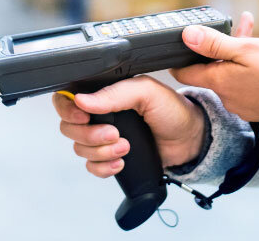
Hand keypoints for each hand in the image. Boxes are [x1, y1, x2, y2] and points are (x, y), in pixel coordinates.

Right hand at [51, 12, 256, 177]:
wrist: (190, 140)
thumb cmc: (172, 111)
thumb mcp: (147, 92)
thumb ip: (115, 93)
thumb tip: (83, 100)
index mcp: (104, 93)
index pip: (67, 99)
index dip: (68, 110)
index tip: (83, 117)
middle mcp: (99, 114)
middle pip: (70, 128)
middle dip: (90, 135)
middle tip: (115, 134)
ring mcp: (103, 137)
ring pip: (80, 149)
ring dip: (101, 151)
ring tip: (125, 147)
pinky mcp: (110, 157)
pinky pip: (92, 167)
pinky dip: (103, 167)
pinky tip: (121, 163)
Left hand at [169, 14, 258, 121]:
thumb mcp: (250, 49)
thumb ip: (215, 44)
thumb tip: (186, 36)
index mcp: (221, 83)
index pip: (184, 72)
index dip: (182, 55)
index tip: (185, 41)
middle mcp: (228, 99)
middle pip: (212, 70)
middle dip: (220, 47)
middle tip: (237, 26)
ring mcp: (245, 106)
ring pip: (231, 75)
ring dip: (239, 55)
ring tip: (256, 33)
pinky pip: (247, 85)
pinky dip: (251, 69)